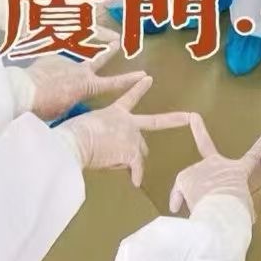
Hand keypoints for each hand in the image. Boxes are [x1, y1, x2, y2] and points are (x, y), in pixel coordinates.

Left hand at [26, 32, 146, 120]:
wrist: (24, 91)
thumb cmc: (45, 107)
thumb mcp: (63, 110)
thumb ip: (71, 102)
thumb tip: (71, 101)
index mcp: (87, 86)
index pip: (114, 83)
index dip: (130, 80)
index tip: (144, 75)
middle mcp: (81, 69)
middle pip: (99, 58)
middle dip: (109, 51)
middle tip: (118, 42)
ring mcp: (67, 58)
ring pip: (79, 47)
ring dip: (84, 39)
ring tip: (88, 29)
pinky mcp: (50, 52)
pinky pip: (55, 47)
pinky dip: (53, 46)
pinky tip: (49, 42)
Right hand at [59, 74, 192, 186]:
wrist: (75, 141)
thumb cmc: (73, 134)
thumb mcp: (87, 127)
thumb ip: (99, 134)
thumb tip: (104, 151)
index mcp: (114, 112)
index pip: (129, 97)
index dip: (139, 88)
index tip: (148, 79)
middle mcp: (127, 122)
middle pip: (152, 125)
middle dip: (171, 121)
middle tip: (187, 117)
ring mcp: (132, 136)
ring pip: (140, 153)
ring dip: (131, 161)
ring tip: (109, 162)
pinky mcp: (132, 151)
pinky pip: (137, 168)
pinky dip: (135, 176)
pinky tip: (134, 182)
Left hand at [169, 116, 260, 218]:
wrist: (222, 211)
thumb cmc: (236, 212)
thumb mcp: (245, 209)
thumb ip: (240, 205)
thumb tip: (239, 213)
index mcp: (239, 172)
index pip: (253, 156)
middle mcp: (218, 164)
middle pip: (206, 146)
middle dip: (199, 130)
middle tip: (194, 117)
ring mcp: (200, 167)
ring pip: (192, 179)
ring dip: (193, 191)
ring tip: (197, 207)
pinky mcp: (184, 175)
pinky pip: (178, 190)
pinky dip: (177, 198)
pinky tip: (174, 208)